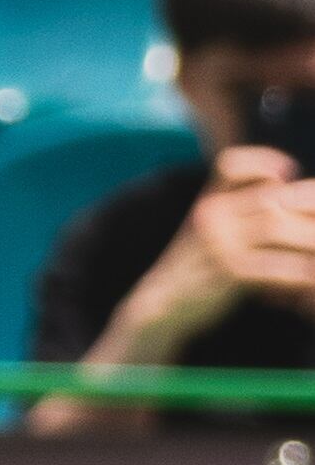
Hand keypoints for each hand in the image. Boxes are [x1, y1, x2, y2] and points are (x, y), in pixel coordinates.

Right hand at [115, 151, 314, 347]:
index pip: (230, 165)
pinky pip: (273, 266)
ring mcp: (218, 242)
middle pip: (268, 197)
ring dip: (308, 239)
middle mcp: (211, 215)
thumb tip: (279, 206)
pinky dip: (299, 273)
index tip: (288, 170)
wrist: (164, 303)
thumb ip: (236, 218)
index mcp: (208, 202)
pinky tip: (311, 279)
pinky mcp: (227, 272)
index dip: (260, 160)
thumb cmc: (196, 270)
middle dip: (306, 204)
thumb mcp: (210, 235)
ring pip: (274, 228)